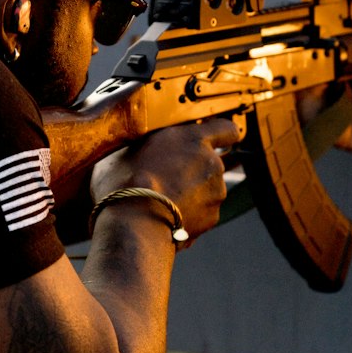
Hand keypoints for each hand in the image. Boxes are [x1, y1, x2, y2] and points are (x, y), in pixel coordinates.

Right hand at [90, 117, 238, 242]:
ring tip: (163, 200)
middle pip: (211, 162)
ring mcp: (215, 192)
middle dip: (194, 168)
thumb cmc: (125, 182)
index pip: (226, 129)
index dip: (223, 134)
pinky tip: (167, 216)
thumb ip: (150, 143)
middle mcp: (211, 163)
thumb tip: (144, 146)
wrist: (134, 223)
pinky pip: (203, 211)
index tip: (218, 138)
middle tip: (167, 177)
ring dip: (192, 192)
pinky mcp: (212, 217)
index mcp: (193, 138)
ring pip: (207, 188)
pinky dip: (190, 213)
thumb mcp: (129, 148)